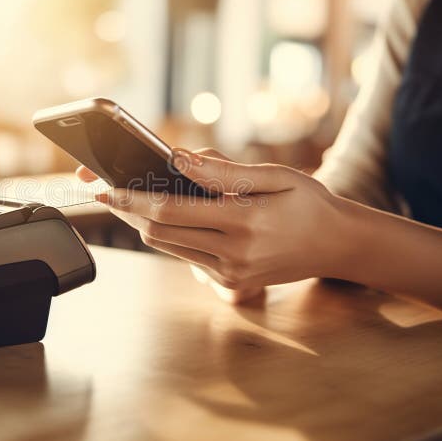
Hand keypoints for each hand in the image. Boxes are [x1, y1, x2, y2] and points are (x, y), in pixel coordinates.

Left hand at [80, 148, 354, 301]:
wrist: (338, 246)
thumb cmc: (310, 203)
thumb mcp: (276, 176)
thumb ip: (225, 172)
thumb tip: (179, 158)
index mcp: (243, 223)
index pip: (171, 211)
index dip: (131, 199)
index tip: (103, 188)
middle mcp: (232, 255)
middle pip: (158, 232)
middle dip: (127, 210)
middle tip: (106, 189)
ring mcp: (230, 273)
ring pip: (167, 246)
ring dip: (145, 222)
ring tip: (128, 198)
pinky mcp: (230, 282)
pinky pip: (185, 256)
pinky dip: (170, 234)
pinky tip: (166, 215)